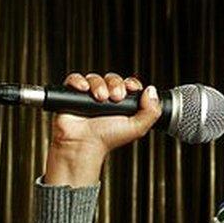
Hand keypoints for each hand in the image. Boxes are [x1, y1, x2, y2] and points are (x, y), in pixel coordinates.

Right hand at [43, 72, 159, 186]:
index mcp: (122, 104)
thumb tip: (152, 91)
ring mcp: (89, 96)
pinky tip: (84, 90)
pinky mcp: (72, 95)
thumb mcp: (137, 128)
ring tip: (100, 99)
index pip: (128, 84)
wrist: (84, 145)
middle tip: (115, 98)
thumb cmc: (107, 139)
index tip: (131, 88)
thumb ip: (151, 111)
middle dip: (115, 84)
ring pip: (95, 78)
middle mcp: (106, 98)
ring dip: (99, 85)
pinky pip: (75, 79)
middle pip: (112, 78)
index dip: (130, 83)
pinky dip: (79, 81)